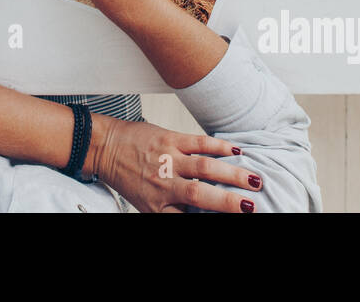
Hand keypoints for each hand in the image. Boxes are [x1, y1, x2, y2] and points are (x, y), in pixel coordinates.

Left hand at [88, 117, 258, 212]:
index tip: (235, 218)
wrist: (104, 147)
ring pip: (205, 168)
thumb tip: (202, 211)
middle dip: (229, 203)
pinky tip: (237, 150)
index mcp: (158, 206)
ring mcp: (167, 160)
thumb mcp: (147, 203)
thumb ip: (173, 209)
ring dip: (232, 174)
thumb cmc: (128, 175)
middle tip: (253, 207)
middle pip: (201, 197)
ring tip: (255, 181)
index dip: (213, 219)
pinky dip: (219, 146)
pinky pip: (198, 143)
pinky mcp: (168, 139)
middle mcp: (164, 185)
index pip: (190, 219)